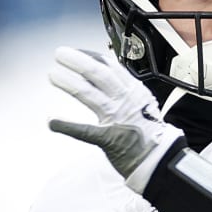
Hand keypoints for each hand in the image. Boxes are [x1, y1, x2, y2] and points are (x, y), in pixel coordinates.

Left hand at [48, 47, 184, 186]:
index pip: (109, 65)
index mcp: (133, 90)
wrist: (159, 158)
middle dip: (77, 61)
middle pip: (97, 73)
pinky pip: (84, 131)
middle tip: (60, 54)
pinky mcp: (108, 138)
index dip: (89, 56)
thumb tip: (102, 78)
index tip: (76, 53)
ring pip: (88, 93)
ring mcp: (116, 118)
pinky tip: (52, 122)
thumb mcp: (142, 103)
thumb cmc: (149, 133)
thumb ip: (123, 91)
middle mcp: (125, 100)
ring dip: (68, 82)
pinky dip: (67, 126)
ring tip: (53, 75)